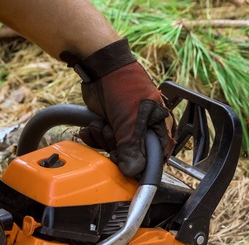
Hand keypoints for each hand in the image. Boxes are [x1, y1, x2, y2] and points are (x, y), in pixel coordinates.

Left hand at [61, 39, 174, 176]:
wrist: (101, 66)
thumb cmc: (124, 86)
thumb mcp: (130, 121)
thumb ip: (132, 149)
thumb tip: (134, 173)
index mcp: (158, 126)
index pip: (156, 156)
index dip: (142, 164)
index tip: (129, 166)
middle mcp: (144, 128)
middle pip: (132, 155)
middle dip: (117, 147)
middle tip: (112, 133)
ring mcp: (126, 127)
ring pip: (115, 149)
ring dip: (103, 139)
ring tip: (101, 124)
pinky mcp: (110, 124)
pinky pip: (102, 141)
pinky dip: (94, 136)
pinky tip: (90, 127)